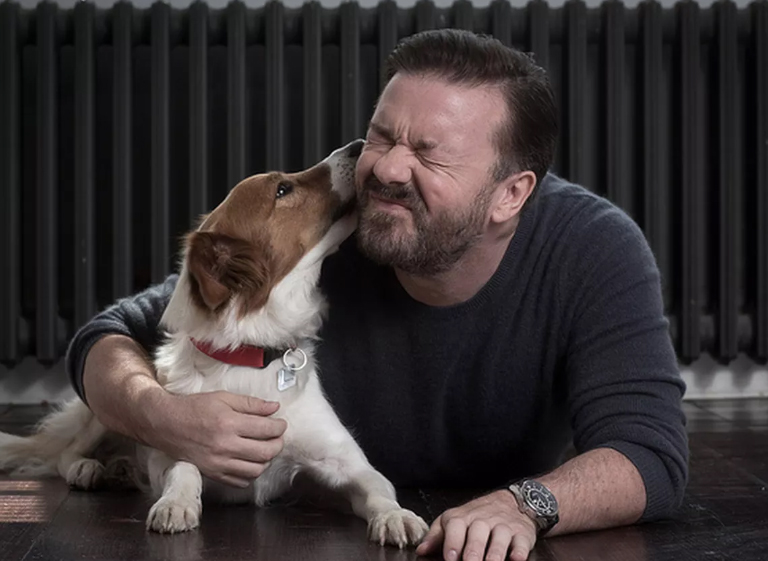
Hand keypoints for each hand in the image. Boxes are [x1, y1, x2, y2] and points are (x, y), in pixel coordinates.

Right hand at [144, 390, 287, 486]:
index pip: (266, 429)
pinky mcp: (212, 474)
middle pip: (265, 452)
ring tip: (265, 449)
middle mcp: (224, 445)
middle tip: (277, 437)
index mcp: (228, 423)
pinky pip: (240, 482)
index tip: (281, 424)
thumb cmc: (193, 408)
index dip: (279, 426)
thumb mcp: (223, 398)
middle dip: (278, 444)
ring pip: (256, 470)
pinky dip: (250, 473)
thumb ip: (251, 403)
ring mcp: (218, 463)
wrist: (166, 424)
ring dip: (266, 460)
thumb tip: (274, 407)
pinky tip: (250, 461)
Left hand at [415, 490, 536, 560]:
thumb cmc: (477, 517)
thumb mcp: (454, 521)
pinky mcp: (522, 534)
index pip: (455, 525)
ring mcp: (504, 526)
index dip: (452, 541)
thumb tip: (421, 550)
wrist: (512, 502)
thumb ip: (437, 536)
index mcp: (463, 517)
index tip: (450, 557)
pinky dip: (519, 551)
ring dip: (495, 553)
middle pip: (478, 532)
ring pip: (500, 537)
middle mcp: (483, 520)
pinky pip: (521, 542)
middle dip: (473, 551)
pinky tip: (516, 559)